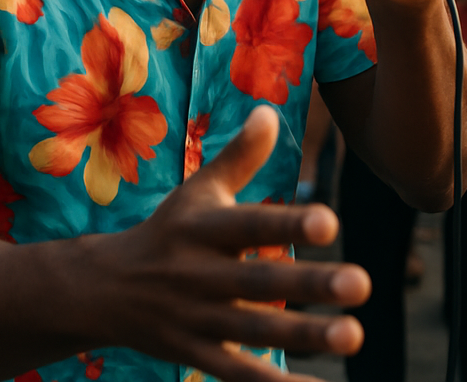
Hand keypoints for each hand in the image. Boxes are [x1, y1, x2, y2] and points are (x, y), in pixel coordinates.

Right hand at [92, 106, 369, 381]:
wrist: (105, 289)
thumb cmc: (167, 230)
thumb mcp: (198, 190)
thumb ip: (239, 156)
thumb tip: (270, 111)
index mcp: (203, 228)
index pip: (250, 224)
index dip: (287, 225)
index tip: (331, 222)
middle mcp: (199, 274)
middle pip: (259, 282)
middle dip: (310, 285)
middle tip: (362, 283)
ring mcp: (198, 320)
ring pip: (256, 332)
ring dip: (306, 336)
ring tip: (354, 334)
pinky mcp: (198, 354)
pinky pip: (241, 376)